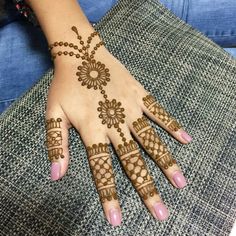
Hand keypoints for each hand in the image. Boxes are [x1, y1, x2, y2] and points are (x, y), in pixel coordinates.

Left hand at [45, 26, 191, 225]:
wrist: (82, 55)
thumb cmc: (66, 85)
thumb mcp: (54, 113)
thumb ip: (56, 144)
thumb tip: (56, 176)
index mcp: (92, 129)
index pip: (102, 168)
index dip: (108, 195)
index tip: (117, 218)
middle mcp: (115, 122)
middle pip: (133, 161)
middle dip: (146, 188)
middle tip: (161, 212)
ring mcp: (130, 108)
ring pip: (151, 140)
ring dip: (166, 162)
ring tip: (180, 182)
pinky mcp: (139, 95)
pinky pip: (158, 111)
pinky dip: (172, 125)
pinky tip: (186, 139)